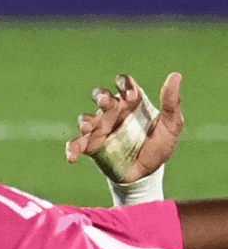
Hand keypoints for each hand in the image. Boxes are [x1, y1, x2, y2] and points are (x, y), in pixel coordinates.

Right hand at [65, 72, 182, 181]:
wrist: (146, 174)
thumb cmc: (159, 146)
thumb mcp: (171, 125)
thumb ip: (171, 103)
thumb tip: (175, 75)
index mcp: (132, 103)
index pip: (125, 85)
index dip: (125, 85)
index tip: (130, 95)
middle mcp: (113, 112)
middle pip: (102, 96)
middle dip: (101, 96)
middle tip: (105, 102)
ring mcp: (100, 128)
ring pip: (87, 117)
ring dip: (86, 120)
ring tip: (88, 128)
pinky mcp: (91, 145)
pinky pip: (77, 143)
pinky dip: (72, 148)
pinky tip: (72, 157)